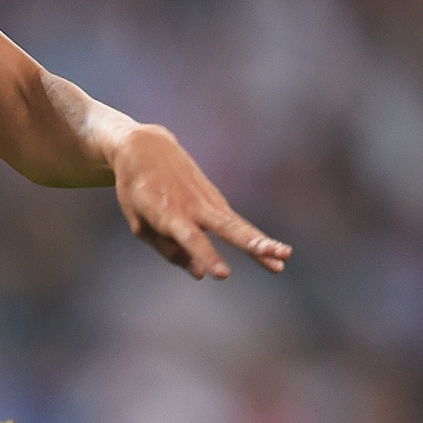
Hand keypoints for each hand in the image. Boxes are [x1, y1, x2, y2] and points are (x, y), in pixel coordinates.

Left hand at [110, 126, 290, 280]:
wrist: (145, 147)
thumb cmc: (137, 191)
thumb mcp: (140, 224)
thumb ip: (168, 250)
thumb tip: (199, 274)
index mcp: (166, 212)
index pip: (190, 238)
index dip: (207, 255)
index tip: (223, 274)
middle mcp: (193, 205)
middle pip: (226, 227)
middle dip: (251, 244)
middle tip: (276, 257)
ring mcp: (208, 200)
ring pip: (238, 224)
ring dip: (262, 241)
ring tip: (285, 258)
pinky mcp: (216, 199)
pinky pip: (236, 223)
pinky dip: (255, 238)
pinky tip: (274, 255)